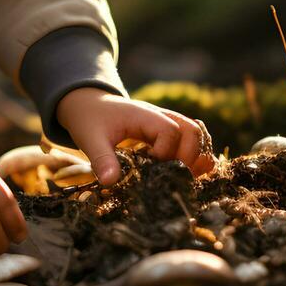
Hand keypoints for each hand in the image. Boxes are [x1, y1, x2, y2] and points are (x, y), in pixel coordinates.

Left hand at [55, 88, 216, 185]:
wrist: (88, 103)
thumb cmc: (90, 119)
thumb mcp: (90, 139)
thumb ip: (101, 159)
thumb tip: (110, 182)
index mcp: (143, 116)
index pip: (170, 131)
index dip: (165, 152)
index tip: (150, 165)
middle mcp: (160, 116)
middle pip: (192, 130)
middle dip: (190, 156)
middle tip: (175, 178)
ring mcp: (166, 122)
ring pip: (197, 133)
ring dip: (197, 156)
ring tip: (187, 178)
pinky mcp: (166, 131)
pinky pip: (191, 138)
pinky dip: (196, 153)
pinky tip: (189, 172)